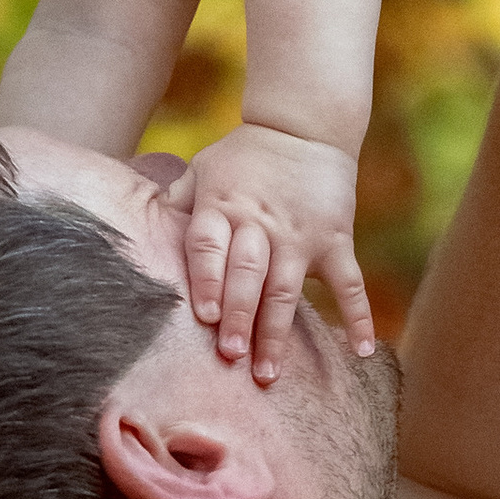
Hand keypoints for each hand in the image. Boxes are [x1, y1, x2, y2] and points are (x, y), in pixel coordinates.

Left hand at [176, 123, 371, 381]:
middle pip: (248, 275)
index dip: (207, 280)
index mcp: (222, 207)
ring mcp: (300, 235)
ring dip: (277, 332)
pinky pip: (349, 283)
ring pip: (287, 288)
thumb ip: (176, 202)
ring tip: (268, 373)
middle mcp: (260, 224)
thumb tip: (138, 230)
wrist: (303, 126)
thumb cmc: (244, 154)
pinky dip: (359, 317)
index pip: (210, 246)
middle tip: (231, 357)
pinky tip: (361, 352)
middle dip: (239, 316)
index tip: (205, 316)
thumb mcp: (203, 168)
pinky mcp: (335, 239)